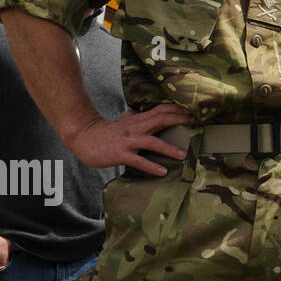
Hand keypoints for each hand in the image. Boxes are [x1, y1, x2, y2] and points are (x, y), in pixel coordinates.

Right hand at [64, 104, 190, 175]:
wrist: (84, 137)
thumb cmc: (107, 132)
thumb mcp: (125, 122)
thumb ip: (138, 118)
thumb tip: (148, 113)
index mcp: (138, 119)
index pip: (160, 110)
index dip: (177, 109)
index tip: (193, 110)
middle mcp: (135, 128)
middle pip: (160, 120)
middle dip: (179, 120)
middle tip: (196, 123)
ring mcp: (128, 141)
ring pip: (152, 142)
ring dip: (169, 148)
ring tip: (184, 154)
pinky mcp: (120, 154)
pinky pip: (138, 161)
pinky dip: (151, 166)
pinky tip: (162, 171)